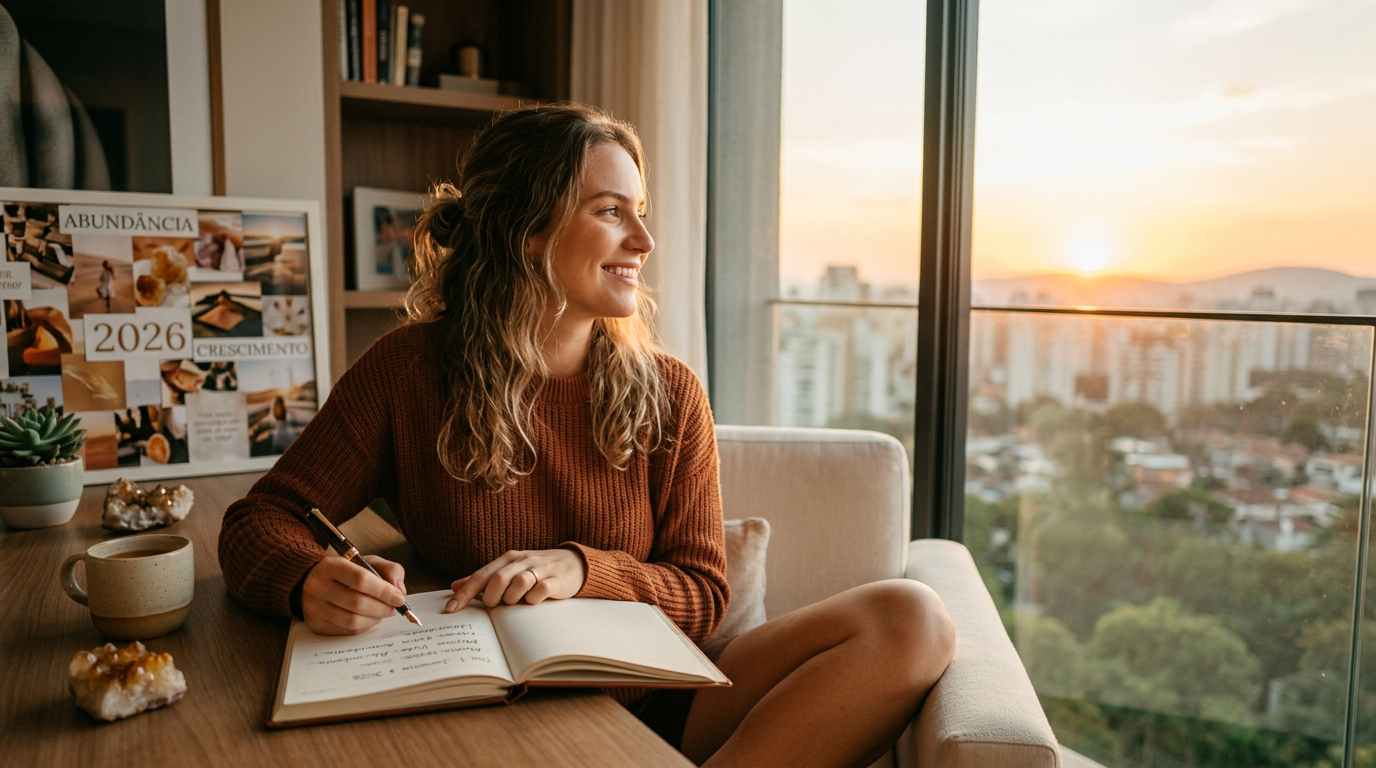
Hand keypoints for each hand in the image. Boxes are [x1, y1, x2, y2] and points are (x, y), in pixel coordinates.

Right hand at [302, 555, 406, 634]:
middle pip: (357, 603)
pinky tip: (368, 619)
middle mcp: (318, 587)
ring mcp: (314, 608)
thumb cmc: (348, 572)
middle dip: (382, 608)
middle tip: (393, 608)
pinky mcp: (316, 625)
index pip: (361, 580)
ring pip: (352, 621)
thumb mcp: (368, 562)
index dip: (384, 591)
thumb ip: (389, 570)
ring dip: (374, 619)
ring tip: (382, 613)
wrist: (314, 581)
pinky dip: (364, 627)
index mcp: (331, 566)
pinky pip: (346, 631)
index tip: (399, 598)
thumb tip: (399, 591)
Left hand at [445, 549, 586, 611]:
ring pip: (519, 583)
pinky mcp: (556, 580)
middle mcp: (522, 561)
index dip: (465, 593)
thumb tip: (454, 586)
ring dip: (513, 599)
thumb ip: (484, 579)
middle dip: (492, 598)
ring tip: (517, 603)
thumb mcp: (508, 570)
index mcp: (508, 559)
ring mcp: (540, 569)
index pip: (481, 576)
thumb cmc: (536, 571)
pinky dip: (533, 599)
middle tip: (495, 606)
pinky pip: (541, 591)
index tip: (451, 609)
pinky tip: (534, 602)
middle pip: (498, 579)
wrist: (573, 563)